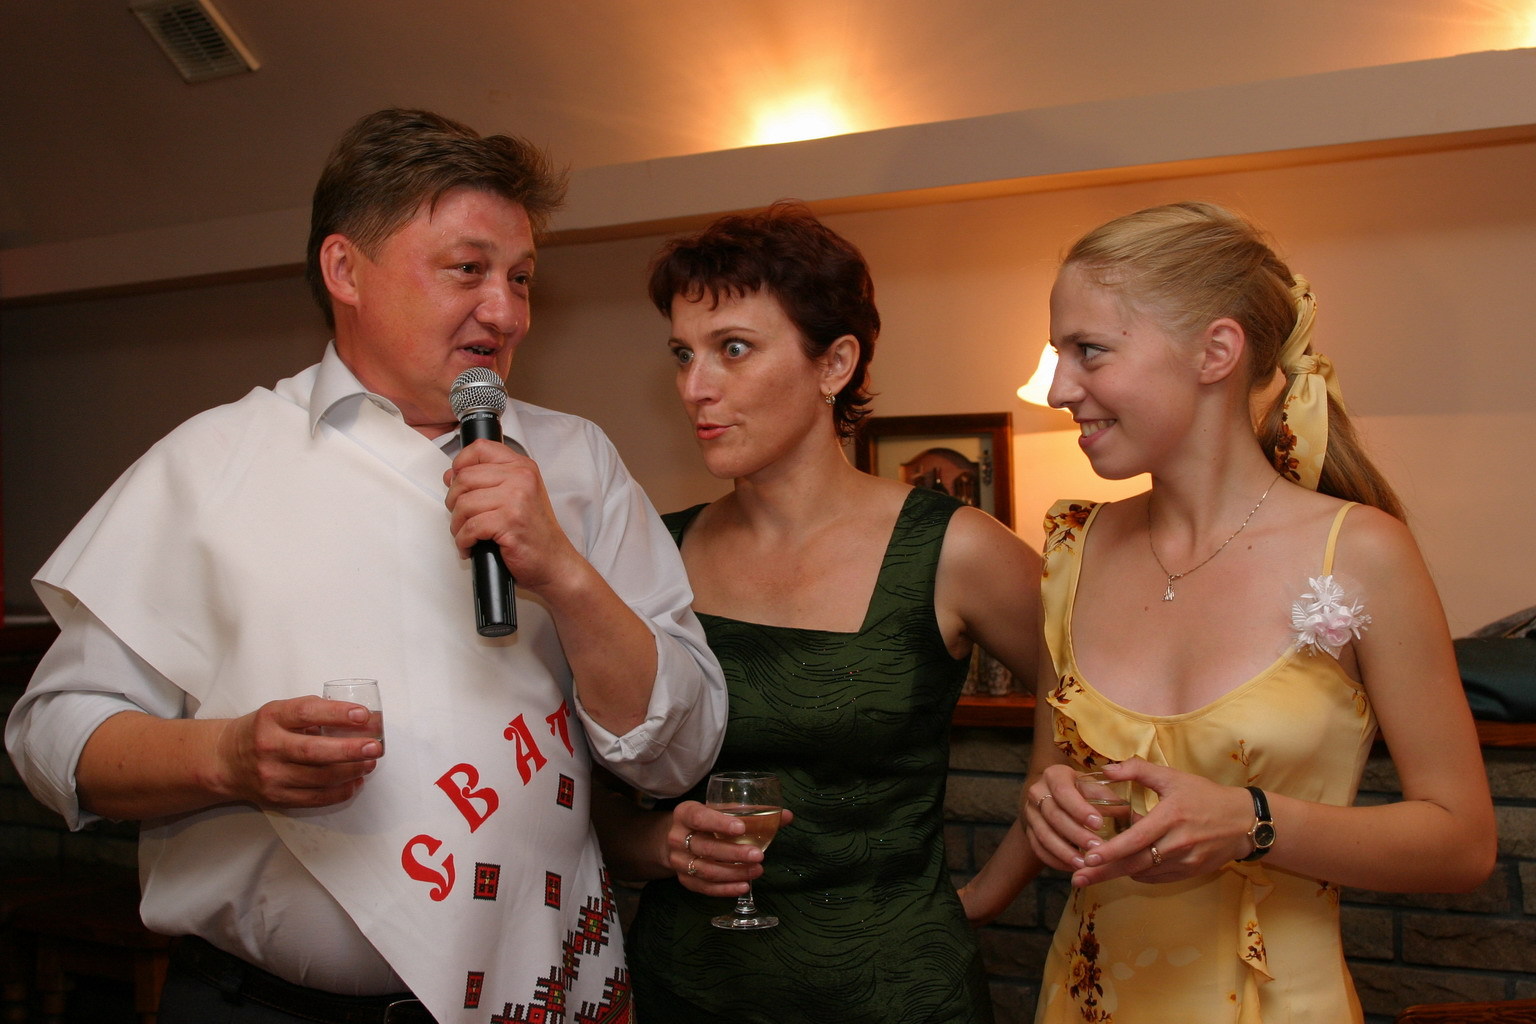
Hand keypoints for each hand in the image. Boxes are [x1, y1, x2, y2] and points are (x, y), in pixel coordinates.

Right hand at [213, 696, 379, 808]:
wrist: (224, 761)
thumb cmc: (261, 731)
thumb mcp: (278, 711)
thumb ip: (311, 712)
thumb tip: (359, 718)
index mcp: (271, 718)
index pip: (306, 712)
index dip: (337, 713)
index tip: (363, 715)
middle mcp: (269, 747)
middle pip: (314, 751)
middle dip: (349, 750)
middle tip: (375, 747)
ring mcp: (272, 776)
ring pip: (318, 778)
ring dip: (350, 771)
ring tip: (370, 763)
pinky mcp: (276, 797)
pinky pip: (314, 798)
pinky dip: (339, 792)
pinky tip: (355, 782)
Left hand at [443, 439, 581, 593]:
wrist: (554, 561)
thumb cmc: (535, 533)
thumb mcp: (516, 496)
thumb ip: (487, 481)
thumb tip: (451, 475)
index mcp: (522, 467)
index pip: (481, 448)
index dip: (461, 463)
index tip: (456, 480)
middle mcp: (520, 478)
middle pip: (464, 478)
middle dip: (453, 501)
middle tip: (461, 517)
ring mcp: (516, 499)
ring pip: (463, 504)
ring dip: (457, 525)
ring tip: (466, 535)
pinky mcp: (509, 522)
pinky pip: (470, 527)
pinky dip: (464, 541)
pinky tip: (470, 546)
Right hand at [666, 800, 794, 896]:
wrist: (678, 839)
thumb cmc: (706, 821)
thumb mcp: (720, 811)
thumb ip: (752, 813)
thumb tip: (787, 816)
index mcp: (685, 813)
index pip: (699, 818)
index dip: (719, 824)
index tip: (741, 828)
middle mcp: (677, 837)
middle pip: (705, 848)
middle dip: (734, 853)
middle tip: (758, 855)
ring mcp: (679, 861)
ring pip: (706, 870)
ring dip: (734, 873)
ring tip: (757, 870)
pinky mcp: (684, 880)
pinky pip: (705, 888)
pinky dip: (726, 889)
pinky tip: (744, 886)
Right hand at [1022, 762, 1116, 871]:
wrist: (1054, 795)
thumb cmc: (1082, 791)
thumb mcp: (1094, 787)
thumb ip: (1110, 799)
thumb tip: (1133, 817)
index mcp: (1054, 775)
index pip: (1063, 791)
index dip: (1079, 809)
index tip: (1099, 823)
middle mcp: (1037, 792)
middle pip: (1053, 815)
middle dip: (1076, 834)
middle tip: (1097, 848)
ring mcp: (1030, 812)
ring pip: (1043, 834)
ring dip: (1064, 852)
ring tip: (1084, 864)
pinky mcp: (1028, 831)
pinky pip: (1038, 848)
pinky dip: (1055, 860)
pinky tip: (1073, 867)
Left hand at [1063, 758, 1257, 887]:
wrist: (1244, 822)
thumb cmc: (1205, 795)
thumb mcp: (1173, 777)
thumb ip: (1138, 770)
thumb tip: (1105, 770)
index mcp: (1171, 817)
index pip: (1136, 839)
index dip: (1111, 851)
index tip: (1088, 858)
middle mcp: (1178, 843)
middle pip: (1135, 863)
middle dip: (1104, 873)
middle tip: (1078, 878)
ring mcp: (1185, 861)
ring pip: (1144, 872)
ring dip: (1119, 873)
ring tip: (1092, 873)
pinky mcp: (1190, 872)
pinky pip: (1157, 877)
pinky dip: (1139, 873)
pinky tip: (1125, 867)